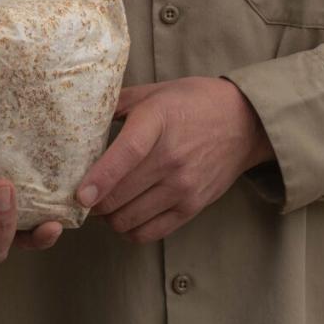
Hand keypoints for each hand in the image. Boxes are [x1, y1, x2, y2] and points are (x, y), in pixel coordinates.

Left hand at [74, 76, 273, 244]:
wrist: (244, 121)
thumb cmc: (194, 102)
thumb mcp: (156, 92)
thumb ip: (118, 103)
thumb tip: (83, 117)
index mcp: (159, 120)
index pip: (127, 153)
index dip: (101, 177)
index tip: (80, 195)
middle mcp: (172, 156)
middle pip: (120, 194)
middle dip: (93, 202)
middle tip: (85, 195)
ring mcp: (183, 185)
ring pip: (129, 218)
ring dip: (109, 217)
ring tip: (105, 204)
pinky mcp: (192, 206)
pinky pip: (150, 232)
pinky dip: (130, 230)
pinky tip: (126, 216)